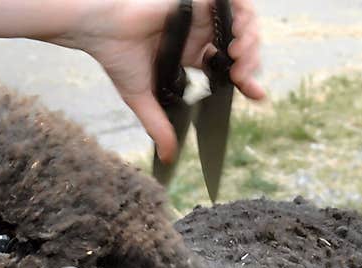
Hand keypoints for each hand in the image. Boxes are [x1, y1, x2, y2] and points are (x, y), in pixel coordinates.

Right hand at [58, 0, 264, 162]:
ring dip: (250, 42)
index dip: (245, 80)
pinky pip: (233, 3)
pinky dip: (243, 17)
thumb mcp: (142, 100)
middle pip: (241, 47)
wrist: (104, 30)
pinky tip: (236, 38)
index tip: (257, 95)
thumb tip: (168, 158)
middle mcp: (199, 34)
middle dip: (250, 63)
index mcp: (189, 55)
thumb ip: (159, 127)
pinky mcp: (198, 1)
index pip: (227, 67)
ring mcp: (201, 16)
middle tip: (243, 76)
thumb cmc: (117, 59)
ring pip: (242, 25)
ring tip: (239, 58)